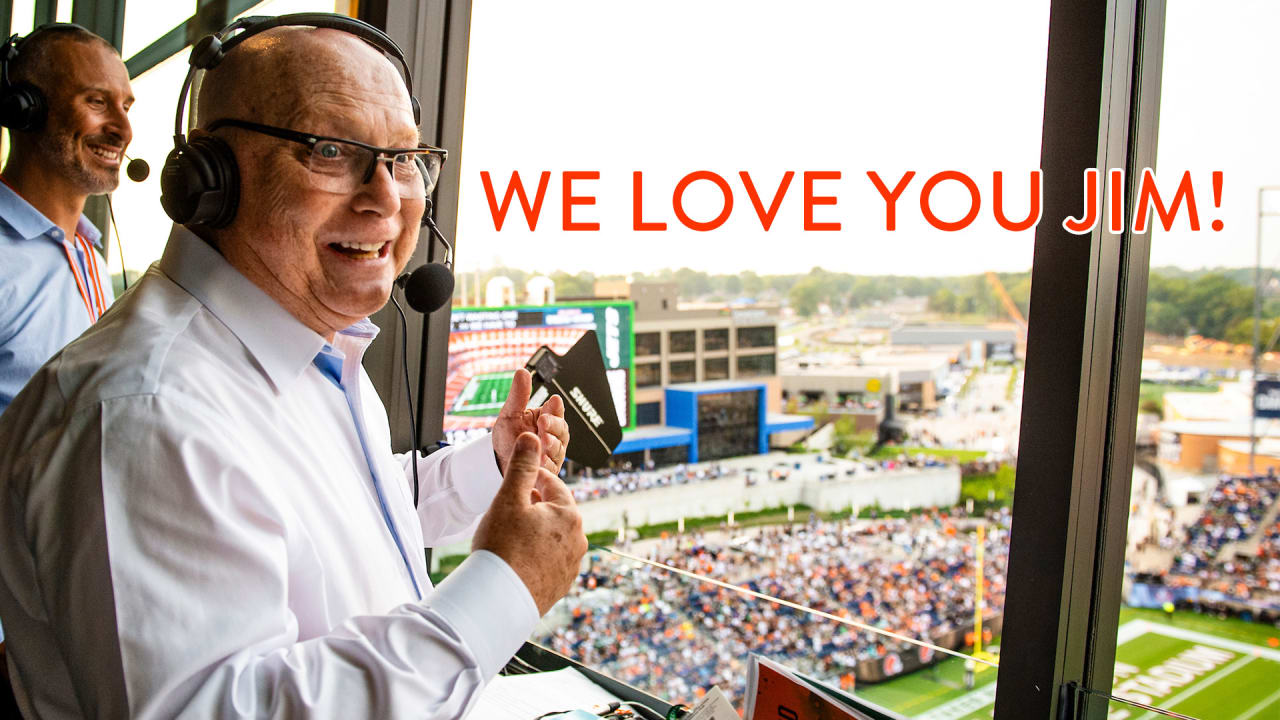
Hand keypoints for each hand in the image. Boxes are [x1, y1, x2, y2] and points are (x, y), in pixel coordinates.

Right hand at [473, 433, 586, 614]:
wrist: (498, 601)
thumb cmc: (502, 547)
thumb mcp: (509, 498)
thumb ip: (522, 465)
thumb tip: (532, 437)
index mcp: (569, 513)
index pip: (550, 483)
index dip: (528, 480)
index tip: (511, 485)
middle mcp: (578, 538)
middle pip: (552, 510)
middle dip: (532, 507)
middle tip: (506, 513)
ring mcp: (572, 564)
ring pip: (551, 536)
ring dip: (534, 531)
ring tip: (509, 538)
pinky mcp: (562, 584)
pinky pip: (549, 560)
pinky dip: (535, 556)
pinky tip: (516, 559)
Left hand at [492, 368, 568, 475]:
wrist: (500, 461)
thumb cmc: (508, 436)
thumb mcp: (510, 413)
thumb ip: (519, 394)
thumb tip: (522, 371)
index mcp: (546, 419)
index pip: (556, 411)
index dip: (555, 408)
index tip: (553, 401)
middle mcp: (553, 436)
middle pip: (561, 430)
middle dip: (554, 426)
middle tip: (544, 422)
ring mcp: (552, 454)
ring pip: (558, 450)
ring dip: (552, 445)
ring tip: (543, 441)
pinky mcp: (549, 471)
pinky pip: (552, 469)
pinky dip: (547, 465)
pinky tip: (541, 462)